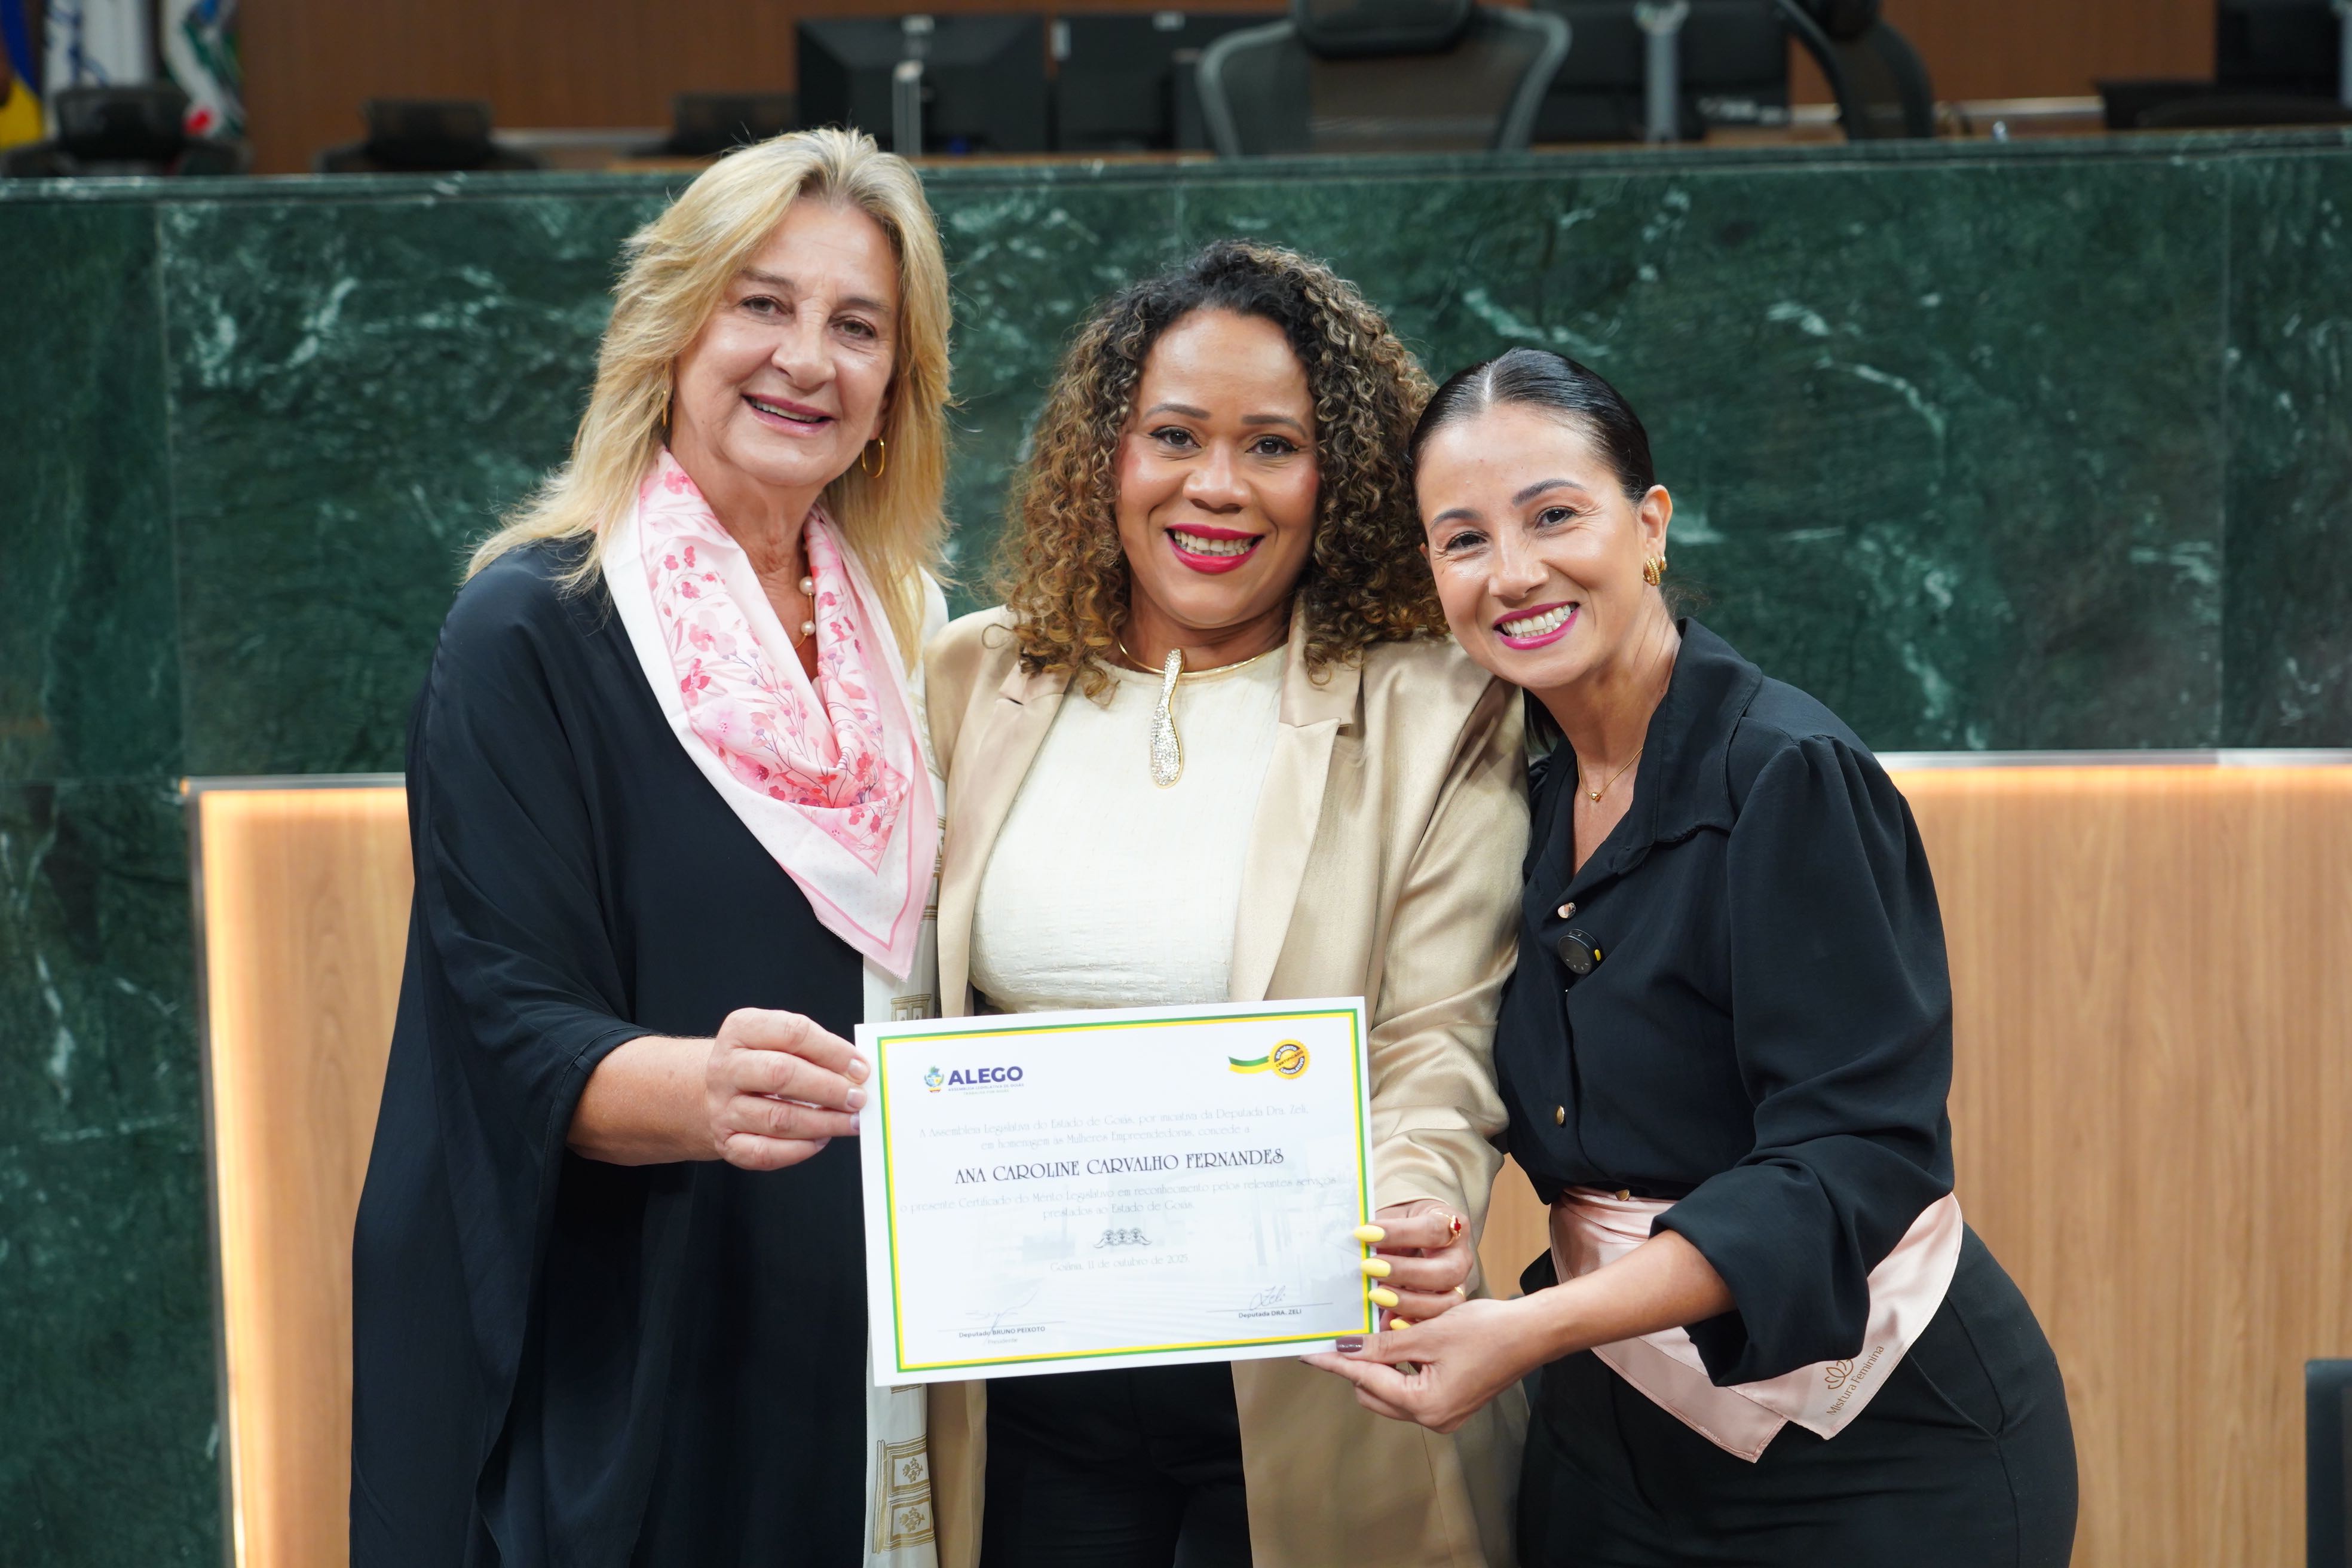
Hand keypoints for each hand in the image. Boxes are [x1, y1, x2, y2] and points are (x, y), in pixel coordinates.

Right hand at [704, 1008, 868, 1170]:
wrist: (714, 1088)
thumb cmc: (758, 1061)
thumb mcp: (777, 1039)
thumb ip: (815, 1049)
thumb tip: (857, 1071)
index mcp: (742, 1030)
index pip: (793, 1033)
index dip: (833, 1051)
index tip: (860, 1068)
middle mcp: (726, 1067)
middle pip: (781, 1074)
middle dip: (829, 1088)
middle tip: (858, 1098)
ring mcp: (723, 1107)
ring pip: (778, 1118)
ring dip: (823, 1122)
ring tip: (849, 1121)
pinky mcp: (727, 1142)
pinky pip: (766, 1152)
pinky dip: (800, 1149)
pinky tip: (820, 1139)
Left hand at [1301, 1297, 1541, 1432]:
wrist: (1533, 1333)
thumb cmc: (1488, 1331)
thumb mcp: (1428, 1333)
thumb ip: (1383, 1343)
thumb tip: (1346, 1347)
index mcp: (1425, 1405)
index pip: (1365, 1381)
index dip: (1335, 1363)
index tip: (1308, 1352)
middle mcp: (1432, 1418)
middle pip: (1373, 1394)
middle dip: (1357, 1366)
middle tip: (1346, 1332)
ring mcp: (1443, 1413)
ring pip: (1390, 1392)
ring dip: (1379, 1365)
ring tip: (1375, 1332)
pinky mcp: (1451, 1402)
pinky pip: (1410, 1388)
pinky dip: (1399, 1367)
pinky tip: (1400, 1341)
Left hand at [1358, 1199, 1474, 1323]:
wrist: (1416, 1234)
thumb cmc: (1403, 1224)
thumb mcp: (1393, 1218)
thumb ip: (1380, 1232)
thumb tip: (1355, 1244)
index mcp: (1449, 1223)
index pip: (1432, 1229)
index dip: (1399, 1233)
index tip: (1365, 1233)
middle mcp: (1460, 1256)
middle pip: (1446, 1272)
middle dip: (1406, 1273)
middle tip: (1370, 1268)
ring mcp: (1459, 1285)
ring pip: (1447, 1302)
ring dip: (1408, 1302)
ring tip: (1376, 1296)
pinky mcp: (1448, 1308)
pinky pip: (1436, 1323)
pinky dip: (1411, 1324)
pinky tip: (1388, 1322)